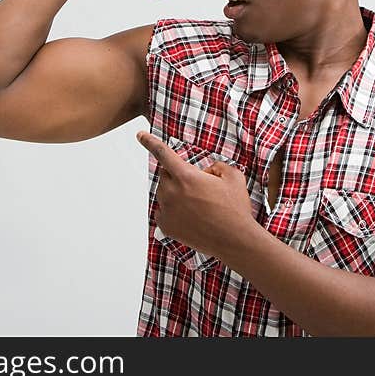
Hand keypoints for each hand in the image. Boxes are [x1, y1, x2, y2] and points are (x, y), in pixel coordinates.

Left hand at [135, 130, 256, 261]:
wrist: (234, 240)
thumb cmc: (234, 209)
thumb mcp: (233, 177)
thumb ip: (218, 166)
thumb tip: (208, 171)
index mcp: (186, 177)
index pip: (163, 153)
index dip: (150, 142)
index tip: (140, 135)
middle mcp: (172, 192)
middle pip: (165, 175)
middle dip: (178, 176)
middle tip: (198, 187)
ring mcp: (167, 210)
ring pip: (164, 193)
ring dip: (176, 193)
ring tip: (199, 205)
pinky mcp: (166, 226)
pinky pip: (163, 211)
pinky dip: (173, 210)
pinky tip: (191, 216)